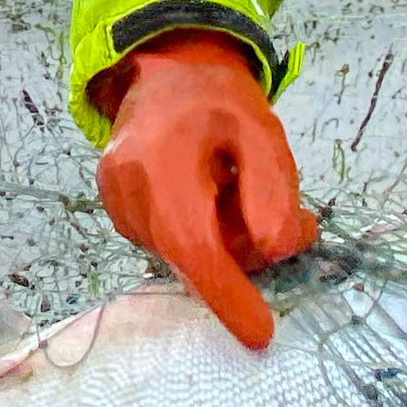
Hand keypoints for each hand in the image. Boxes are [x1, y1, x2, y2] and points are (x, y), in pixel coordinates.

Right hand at [94, 29, 312, 349]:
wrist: (163, 73)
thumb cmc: (218, 101)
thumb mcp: (264, 130)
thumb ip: (273, 189)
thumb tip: (271, 249)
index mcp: (161, 162)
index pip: (191, 245)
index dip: (226, 295)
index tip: (260, 333)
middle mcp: (126, 191)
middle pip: (193, 258)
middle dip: (246, 255)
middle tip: (291, 218)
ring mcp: (115, 205)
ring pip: (184, 258)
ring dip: (226, 244)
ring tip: (238, 191)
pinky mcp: (116, 214)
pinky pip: (171, 248)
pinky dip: (203, 237)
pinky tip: (210, 199)